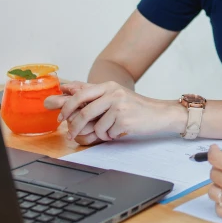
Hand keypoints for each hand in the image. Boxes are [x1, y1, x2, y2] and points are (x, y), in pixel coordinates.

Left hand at [44, 81, 180, 142]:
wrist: (160, 114)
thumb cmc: (136, 107)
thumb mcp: (116, 95)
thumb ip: (94, 94)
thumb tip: (66, 89)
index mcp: (109, 86)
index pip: (81, 94)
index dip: (67, 107)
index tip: (61, 117)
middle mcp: (114, 93)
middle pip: (85, 112)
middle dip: (74, 126)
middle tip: (70, 134)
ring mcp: (119, 107)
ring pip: (96, 126)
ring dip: (100, 133)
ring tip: (111, 130)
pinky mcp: (125, 120)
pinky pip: (108, 133)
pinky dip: (111, 136)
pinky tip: (121, 131)